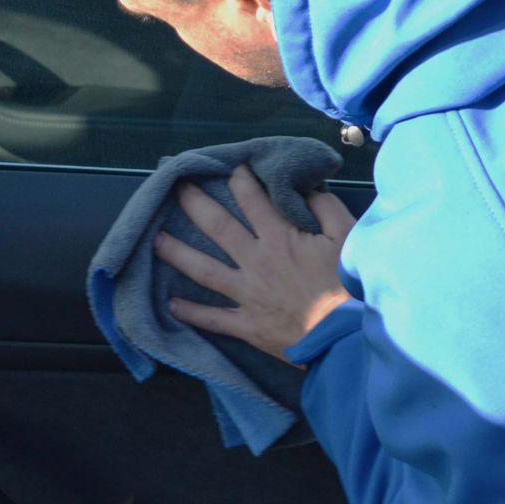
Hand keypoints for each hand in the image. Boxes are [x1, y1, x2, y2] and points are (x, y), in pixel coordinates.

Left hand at [156, 165, 355, 363]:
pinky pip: (213, 319)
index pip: (252, 200)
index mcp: (279, 237)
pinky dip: (191, 312)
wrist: (345, 335)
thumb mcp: (347, 236)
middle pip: (218, 227)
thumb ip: (325, 209)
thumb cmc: (348, 285)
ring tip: (156, 239)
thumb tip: (306, 191)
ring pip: (204, 270)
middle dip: (195, 204)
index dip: (241, 180)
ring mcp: (247, 294)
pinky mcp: (247, 325)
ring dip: (178, 253)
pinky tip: (170, 303)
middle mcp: (256, 261)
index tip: (232, 168)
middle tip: (176, 187)